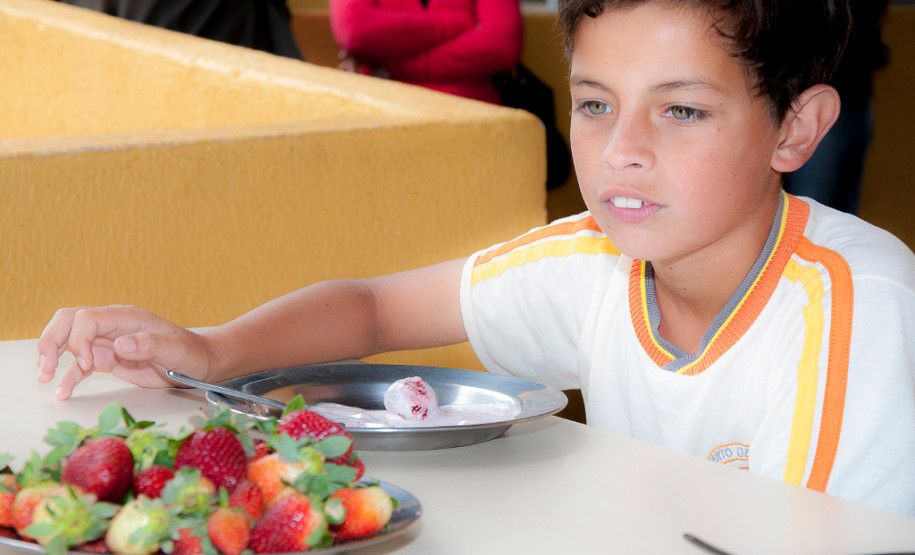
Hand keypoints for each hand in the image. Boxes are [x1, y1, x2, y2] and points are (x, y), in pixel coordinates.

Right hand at [36, 305, 211, 400]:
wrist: (198, 363)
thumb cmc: (190, 353)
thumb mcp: (176, 350)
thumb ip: (150, 345)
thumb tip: (120, 344)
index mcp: (127, 317)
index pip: (88, 318)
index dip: (80, 339)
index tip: (89, 364)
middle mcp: (113, 326)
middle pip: (69, 321)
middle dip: (52, 341)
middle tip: (46, 367)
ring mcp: (107, 342)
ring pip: (69, 341)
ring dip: (53, 357)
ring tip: (45, 379)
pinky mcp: (107, 359)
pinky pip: (81, 365)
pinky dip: (70, 377)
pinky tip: (63, 392)